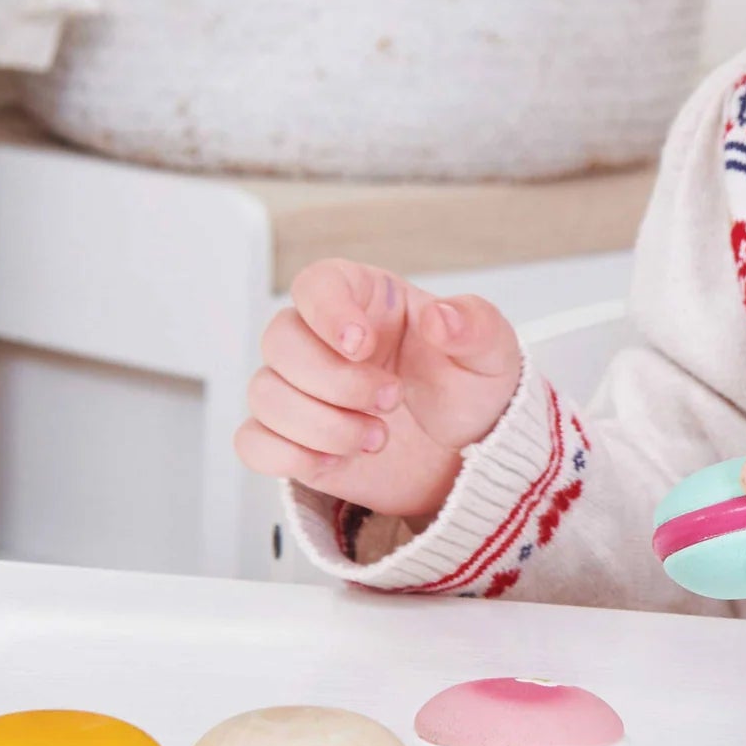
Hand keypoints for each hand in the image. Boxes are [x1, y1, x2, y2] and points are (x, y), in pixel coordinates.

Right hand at [234, 260, 522, 525]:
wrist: (465, 455)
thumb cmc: (469, 389)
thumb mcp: (492, 353)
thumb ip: (474, 327)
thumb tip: (442, 316)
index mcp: (369, 301)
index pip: (317, 284)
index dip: (328, 312)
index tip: (362, 346)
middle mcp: (324, 339)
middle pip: (280, 340)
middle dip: (335, 381)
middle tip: (391, 401)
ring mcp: (303, 389)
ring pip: (265, 393)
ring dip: (321, 425)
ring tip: (377, 438)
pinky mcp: (292, 437)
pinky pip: (253, 442)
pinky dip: (291, 456)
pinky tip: (337, 461)